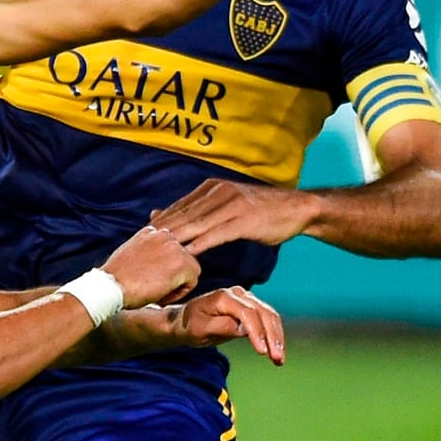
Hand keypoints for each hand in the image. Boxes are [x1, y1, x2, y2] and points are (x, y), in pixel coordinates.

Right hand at [102, 226, 200, 307]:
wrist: (110, 286)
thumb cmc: (116, 276)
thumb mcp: (130, 253)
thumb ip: (146, 248)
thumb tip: (155, 250)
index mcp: (152, 231)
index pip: (170, 250)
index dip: (162, 268)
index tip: (146, 276)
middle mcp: (166, 234)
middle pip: (181, 260)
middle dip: (170, 275)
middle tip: (149, 284)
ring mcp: (175, 247)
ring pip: (188, 271)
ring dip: (175, 284)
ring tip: (153, 289)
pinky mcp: (183, 263)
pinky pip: (191, 282)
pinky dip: (178, 293)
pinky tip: (159, 294)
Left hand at [152, 178, 317, 252]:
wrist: (297, 208)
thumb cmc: (260, 211)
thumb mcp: (225, 205)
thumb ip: (195, 210)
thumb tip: (158, 214)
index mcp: (211, 187)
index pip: (179, 207)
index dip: (161, 223)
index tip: (142, 237)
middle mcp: (219, 192)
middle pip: (184, 215)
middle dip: (163, 231)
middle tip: (143, 246)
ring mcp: (232, 205)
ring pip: (198, 224)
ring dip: (177, 238)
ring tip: (158, 252)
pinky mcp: (245, 220)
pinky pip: (219, 233)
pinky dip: (202, 243)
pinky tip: (189, 253)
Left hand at [169, 286, 284, 364]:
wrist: (186, 320)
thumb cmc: (191, 325)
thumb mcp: (199, 329)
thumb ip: (221, 326)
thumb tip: (243, 329)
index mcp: (224, 297)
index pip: (247, 313)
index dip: (257, 332)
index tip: (262, 351)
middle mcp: (238, 294)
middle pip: (263, 313)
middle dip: (272, 337)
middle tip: (277, 358)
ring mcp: (246, 299)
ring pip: (270, 316)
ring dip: (277, 338)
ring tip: (279, 359)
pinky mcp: (252, 307)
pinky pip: (268, 320)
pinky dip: (275, 335)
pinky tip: (277, 352)